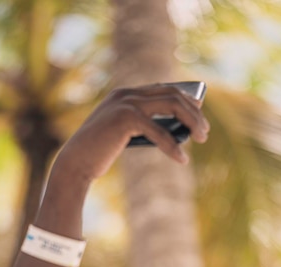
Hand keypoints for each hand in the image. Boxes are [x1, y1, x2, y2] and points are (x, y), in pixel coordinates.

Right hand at [56, 84, 209, 181]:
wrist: (75, 163)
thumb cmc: (99, 152)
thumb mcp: (125, 136)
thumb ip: (145, 127)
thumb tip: (177, 130)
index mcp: (126, 94)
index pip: (165, 89)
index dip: (187, 100)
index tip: (200, 116)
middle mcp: (127, 93)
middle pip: (173, 94)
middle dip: (194, 112)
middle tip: (204, 133)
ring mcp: (126, 103)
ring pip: (172, 106)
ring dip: (191, 122)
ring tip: (201, 139)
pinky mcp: (125, 119)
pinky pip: (159, 132)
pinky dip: (173, 147)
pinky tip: (182, 160)